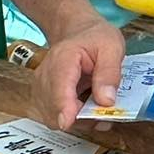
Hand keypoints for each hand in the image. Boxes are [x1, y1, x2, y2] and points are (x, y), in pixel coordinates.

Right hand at [33, 11, 124, 130]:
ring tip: (98, 106)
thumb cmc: (95, 38)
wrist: (78, 31)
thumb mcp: (112, 48)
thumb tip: (106, 102)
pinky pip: (55, 116)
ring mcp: (41, 87)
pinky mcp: (43, 97)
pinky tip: (86, 106)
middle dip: (80, 118)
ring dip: (78, 120)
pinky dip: (73, 118)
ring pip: (54, 117)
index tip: (69, 122)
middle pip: (55, 109)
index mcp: (63, 59)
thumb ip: (110, 74)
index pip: (58, 88)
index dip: (63, 108)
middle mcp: (46, 75)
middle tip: (104, 114)